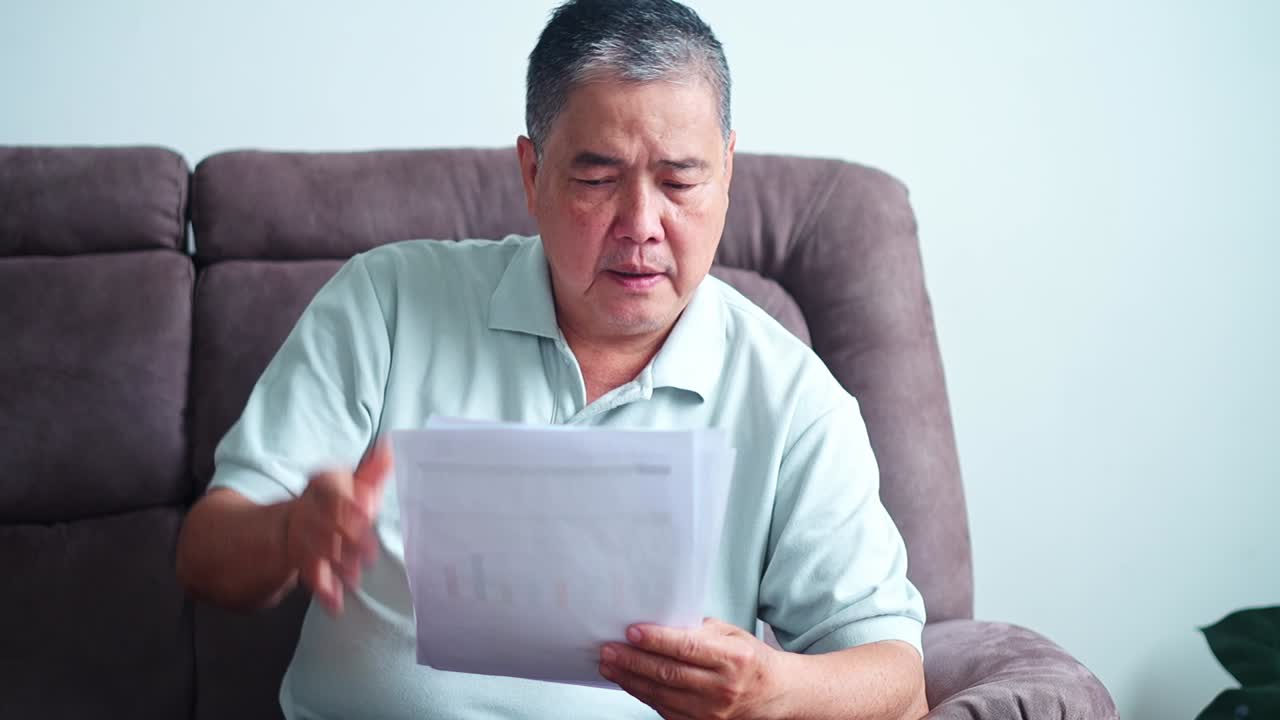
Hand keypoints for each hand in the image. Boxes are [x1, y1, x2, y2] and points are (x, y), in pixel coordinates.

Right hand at [284, 440, 390, 613]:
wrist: (296, 522)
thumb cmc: (339, 500)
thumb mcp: (355, 483)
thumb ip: (373, 470)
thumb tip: (392, 446)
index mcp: (325, 485)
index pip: (332, 489)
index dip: (348, 502)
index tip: (366, 512)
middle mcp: (310, 509)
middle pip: (328, 523)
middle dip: (348, 539)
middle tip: (369, 555)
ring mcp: (302, 535)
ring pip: (318, 549)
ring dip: (336, 565)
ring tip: (354, 580)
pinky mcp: (300, 560)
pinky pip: (310, 574)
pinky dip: (323, 590)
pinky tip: (334, 603)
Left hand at [599, 617, 788, 719]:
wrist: (774, 694)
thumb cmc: (750, 659)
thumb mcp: (731, 635)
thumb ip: (698, 629)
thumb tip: (659, 621)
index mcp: (733, 659)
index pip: (687, 648)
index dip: (656, 640)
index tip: (631, 632)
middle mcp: (722, 688)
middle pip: (668, 673)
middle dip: (633, 660)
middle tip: (608, 649)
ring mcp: (711, 711)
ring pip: (661, 694)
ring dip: (630, 679)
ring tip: (609, 664)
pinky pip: (664, 709)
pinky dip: (642, 694)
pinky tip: (628, 681)